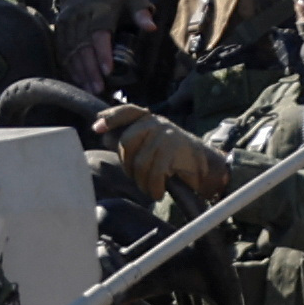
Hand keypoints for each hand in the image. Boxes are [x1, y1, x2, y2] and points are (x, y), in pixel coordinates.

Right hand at [49, 0, 160, 94]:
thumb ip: (141, 11)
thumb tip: (151, 27)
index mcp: (100, 8)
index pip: (99, 33)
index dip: (102, 53)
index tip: (108, 71)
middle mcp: (80, 15)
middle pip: (83, 46)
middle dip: (90, 69)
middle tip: (98, 89)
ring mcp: (68, 21)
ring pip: (70, 50)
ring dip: (79, 71)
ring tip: (89, 89)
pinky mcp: (60, 26)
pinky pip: (61, 48)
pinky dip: (68, 65)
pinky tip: (76, 80)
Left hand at [94, 103, 234, 206]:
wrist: (206, 166)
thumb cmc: (175, 158)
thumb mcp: (152, 144)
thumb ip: (133, 140)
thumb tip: (105, 136)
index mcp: (149, 119)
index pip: (127, 112)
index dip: (112, 119)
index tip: (97, 128)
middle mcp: (157, 123)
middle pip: (127, 142)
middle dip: (127, 165)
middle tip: (136, 177)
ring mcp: (166, 134)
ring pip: (140, 162)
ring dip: (142, 181)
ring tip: (149, 188)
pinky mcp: (174, 149)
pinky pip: (155, 172)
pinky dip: (154, 186)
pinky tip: (158, 192)